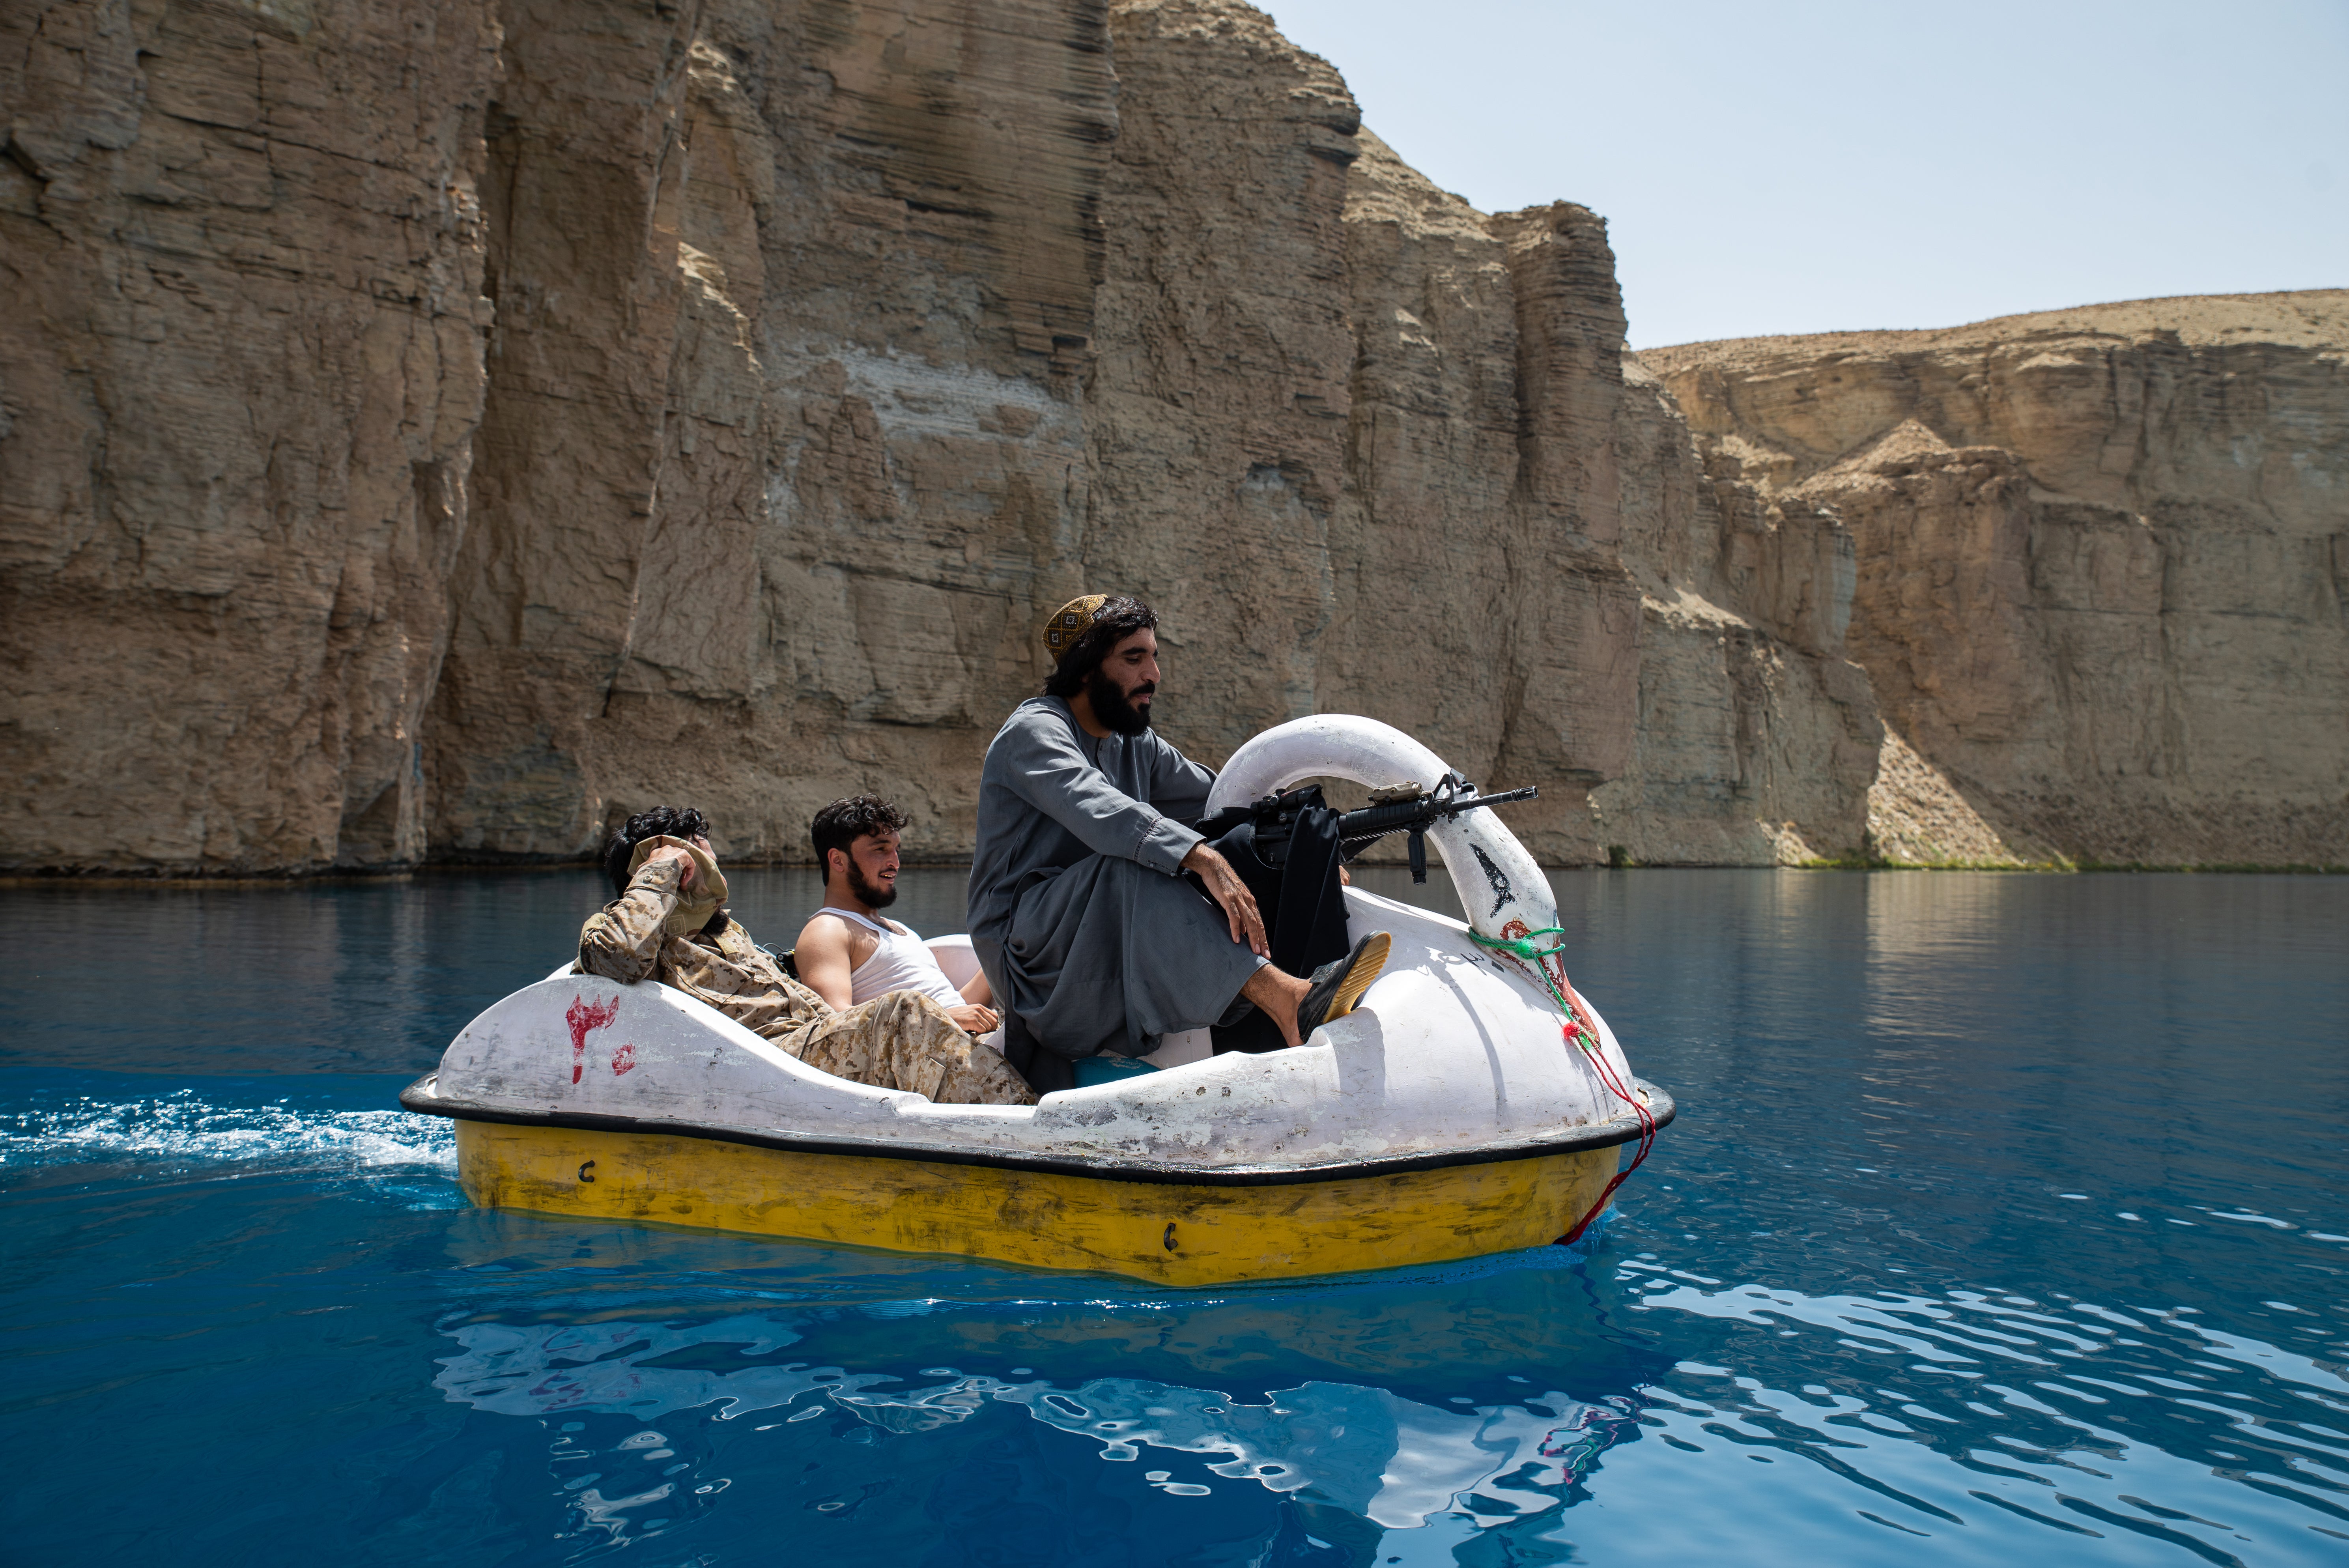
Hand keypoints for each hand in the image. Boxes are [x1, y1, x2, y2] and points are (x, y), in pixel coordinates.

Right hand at [645, 842, 696, 890]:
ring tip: (680, 885)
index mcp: (656, 852)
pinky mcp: (685, 855)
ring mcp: (676, 851)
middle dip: (676, 871)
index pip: (663, 859)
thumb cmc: (649, 872)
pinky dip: (689, 874)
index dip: (666, 870)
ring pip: (682, 863)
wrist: (658, 870)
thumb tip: (638, 873)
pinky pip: (689, 864)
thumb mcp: (642, 870)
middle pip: (674, 860)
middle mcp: (666, 849)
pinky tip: (684, 883)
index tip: (666, 879)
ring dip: (682, 874)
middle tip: (675, 882)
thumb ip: (642, 869)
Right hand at [947, 1003, 999, 1034]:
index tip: (987, 1030)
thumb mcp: (969, 1014)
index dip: (993, 1025)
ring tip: (975, 1032)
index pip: (995, 1016)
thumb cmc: (956, 1019)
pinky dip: (979, 1034)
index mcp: (979, 1006)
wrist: (943, 1018)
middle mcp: (979, 1009)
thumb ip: (980, 1017)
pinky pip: (983, 1030)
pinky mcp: (972, 1020)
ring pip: (989, 1027)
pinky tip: (973, 1033)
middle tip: (982, 1033)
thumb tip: (991, 1026)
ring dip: (983, 1032)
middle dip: (990, 1030)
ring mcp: (975, 1014)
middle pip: (994, 1022)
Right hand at [1182, 842, 1267, 957]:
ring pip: (1250, 922)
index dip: (1264, 938)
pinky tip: (1237, 939)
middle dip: (1262, 941)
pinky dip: (1236, 928)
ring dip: (1253, 937)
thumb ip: (1241, 915)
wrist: (1214, 865)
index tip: (1266, 951)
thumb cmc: (1223, 883)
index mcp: (1250, 901)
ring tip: (1253, 951)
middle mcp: (1248, 900)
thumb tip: (1245, 931)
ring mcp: (1239, 899)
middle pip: (1258, 924)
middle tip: (1264, 956)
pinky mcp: (1228, 898)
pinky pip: (1234, 916)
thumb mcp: (1234, 899)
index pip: (1260, 923)